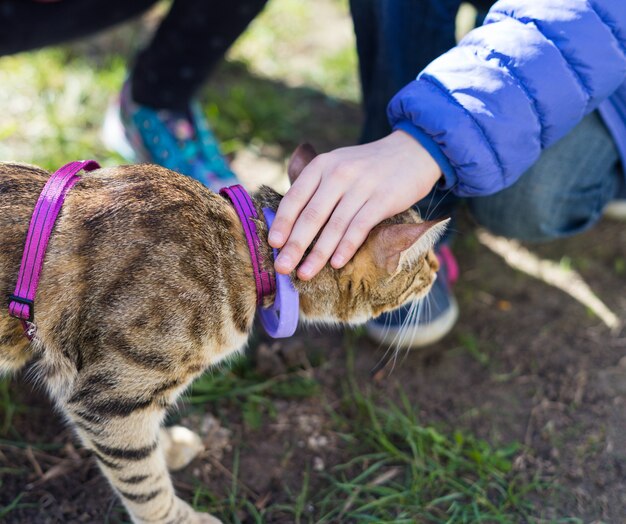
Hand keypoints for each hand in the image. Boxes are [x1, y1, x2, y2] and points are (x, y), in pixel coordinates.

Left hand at [268, 130, 441, 279]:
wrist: (412, 151)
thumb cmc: (367, 167)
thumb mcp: (337, 165)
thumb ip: (316, 188)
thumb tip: (290, 224)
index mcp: (321, 165)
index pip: (295, 197)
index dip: (282, 222)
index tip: (273, 245)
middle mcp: (338, 173)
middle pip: (311, 215)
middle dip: (294, 245)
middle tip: (282, 268)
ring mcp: (361, 186)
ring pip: (334, 225)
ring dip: (317, 253)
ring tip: (304, 273)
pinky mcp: (382, 199)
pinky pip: (359, 227)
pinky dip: (346, 247)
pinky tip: (335, 263)